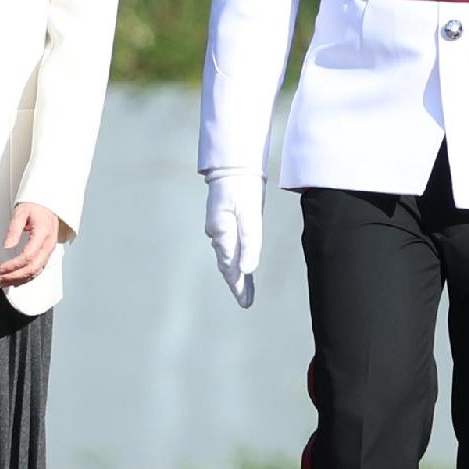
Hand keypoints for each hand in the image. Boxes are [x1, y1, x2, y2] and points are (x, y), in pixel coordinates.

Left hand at [0, 204, 66, 290]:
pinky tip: (17, 279)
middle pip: (33, 267)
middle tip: (0, 279)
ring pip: (37, 271)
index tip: (0, 269)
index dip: (13, 265)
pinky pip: (39, 268)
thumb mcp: (20, 213)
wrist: (48, 203)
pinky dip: (27, 276)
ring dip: (20, 279)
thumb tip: (7, 246)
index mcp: (43, 233)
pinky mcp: (48, 252)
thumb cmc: (35, 206)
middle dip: (15, 276)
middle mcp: (49, 244)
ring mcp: (50, 249)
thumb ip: (14, 230)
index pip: (28, 256)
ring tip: (5, 282)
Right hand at [202, 169, 260, 308]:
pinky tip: (237, 261)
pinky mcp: (222, 220)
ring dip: (234, 272)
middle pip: (226, 265)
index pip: (231, 268)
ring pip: (225, 255)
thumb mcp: (250, 215)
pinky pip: (226, 245)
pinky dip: (232, 257)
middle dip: (236, 283)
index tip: (245, 303)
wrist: (232, 165)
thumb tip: (246, 271)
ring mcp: (218, 226)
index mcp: (224, 234)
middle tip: (245, 301)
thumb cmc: (243, 189)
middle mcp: (218, 233)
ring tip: (243, 288)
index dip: (239, 287)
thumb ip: (249, 243)